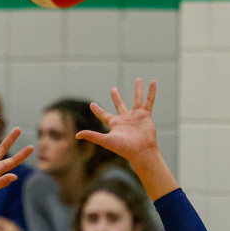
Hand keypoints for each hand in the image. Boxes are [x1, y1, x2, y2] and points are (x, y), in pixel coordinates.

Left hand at [80, 79, 176, 199]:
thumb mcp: (105, 140)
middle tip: (113, 89)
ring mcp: (136, 116)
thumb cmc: (123, 148)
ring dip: (138, 89)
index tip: (91, 104)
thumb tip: (76, 135)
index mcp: (115, 124)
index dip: (97, 110)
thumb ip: (92, 135)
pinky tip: (153, 82)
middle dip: (116, 97)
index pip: (103, 115)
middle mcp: (125, 119)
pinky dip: (152, 92)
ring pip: (137, 99)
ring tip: (139, 79)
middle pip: (119, 105)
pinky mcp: (146, 115)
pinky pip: (149, 101)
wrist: (141, 151)